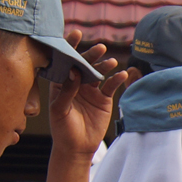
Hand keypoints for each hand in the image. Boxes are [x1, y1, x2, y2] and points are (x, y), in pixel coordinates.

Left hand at [48, 30, 127, 158]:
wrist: (77, 147)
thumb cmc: (62, 129)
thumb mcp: (59, 110)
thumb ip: (66, 91)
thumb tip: (74, 71)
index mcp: (61, 83)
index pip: (65, 61)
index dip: (69, 47)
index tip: (76, 34)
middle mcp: (76, 83)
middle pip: (83, 64)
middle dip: (90, 55)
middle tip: (99, 48)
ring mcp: (90, 90)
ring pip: (98, 72)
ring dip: (104, 65)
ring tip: (111, 61)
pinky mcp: (103, 99)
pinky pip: (110, 86)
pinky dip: (116, 79)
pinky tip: (122, 75)